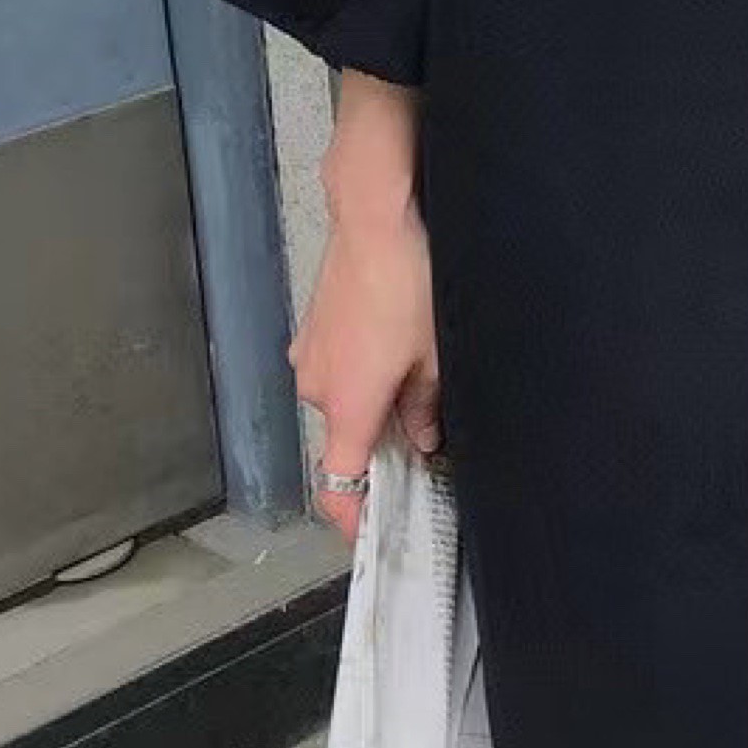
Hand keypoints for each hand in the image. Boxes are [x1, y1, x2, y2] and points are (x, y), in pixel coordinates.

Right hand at [288, 72, 439, 543]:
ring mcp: (310, 353)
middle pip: (346, 440)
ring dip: (376, 405)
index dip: (354, 519)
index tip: (377, 533)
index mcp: (345, 404)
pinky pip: (339, 367)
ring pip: (344, 400)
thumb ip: (427, 406)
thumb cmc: (410, 280)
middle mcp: (315, 385)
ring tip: (425, 387)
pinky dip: (365, 373)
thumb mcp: (437, 352)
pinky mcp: (315, 325)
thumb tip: (424, 436)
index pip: (337, 484)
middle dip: (384, 449)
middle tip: (432, 448)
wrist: (377, 213)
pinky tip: (402, 350)